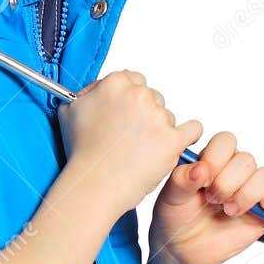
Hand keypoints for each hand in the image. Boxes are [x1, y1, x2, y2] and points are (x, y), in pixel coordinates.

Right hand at [58, 69, 202, 217]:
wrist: (93, 183)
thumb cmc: (81, 152)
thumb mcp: (70, 111)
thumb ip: (88, 93)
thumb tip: (99, 90)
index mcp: (115, 83)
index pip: (134, 80)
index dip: (129, 100)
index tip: (125, 114)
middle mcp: (138, 95)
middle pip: (152, 97)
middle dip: (144, 115)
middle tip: (130, 136)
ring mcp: (157, 117)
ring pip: (167, 116)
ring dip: (158, 130)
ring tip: (139, 151)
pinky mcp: (172, 139)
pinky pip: (193, 130)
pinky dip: (187, 136)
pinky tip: (177, 143)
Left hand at [149, 130, 263, 263]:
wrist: (184, 249)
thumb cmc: (176, 217)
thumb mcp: (171, 198)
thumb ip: (181, 180)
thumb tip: (201, 168)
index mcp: (213, 159)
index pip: (225, 142)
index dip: (217, 158)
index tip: (203, 180)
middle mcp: (235, 170)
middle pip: (246, 160)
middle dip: (228, 182)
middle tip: (213, 200)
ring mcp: (253, 188)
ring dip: (248, 193)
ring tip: (230, 211)